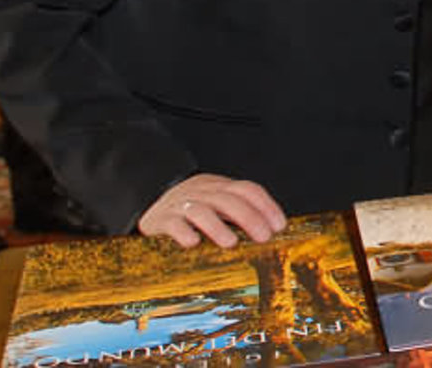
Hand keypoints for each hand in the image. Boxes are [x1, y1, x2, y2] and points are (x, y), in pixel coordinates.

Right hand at [138, 173, 287, 248]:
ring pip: (201, 210)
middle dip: (249, 218)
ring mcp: (182, 205)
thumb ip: (239, 214)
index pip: (248, 190)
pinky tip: (193, 243)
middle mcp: (203, 193)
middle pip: (228, 200)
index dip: (266, 206)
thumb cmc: (193, 210)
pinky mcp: (162, 219)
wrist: (152, 203)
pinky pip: (173, 224)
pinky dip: (184, 232)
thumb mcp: (218, 205)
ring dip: (218, 226)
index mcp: (221, 187)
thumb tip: (269, 233)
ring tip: (231, 243)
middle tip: (263, 237)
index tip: (279, 225)